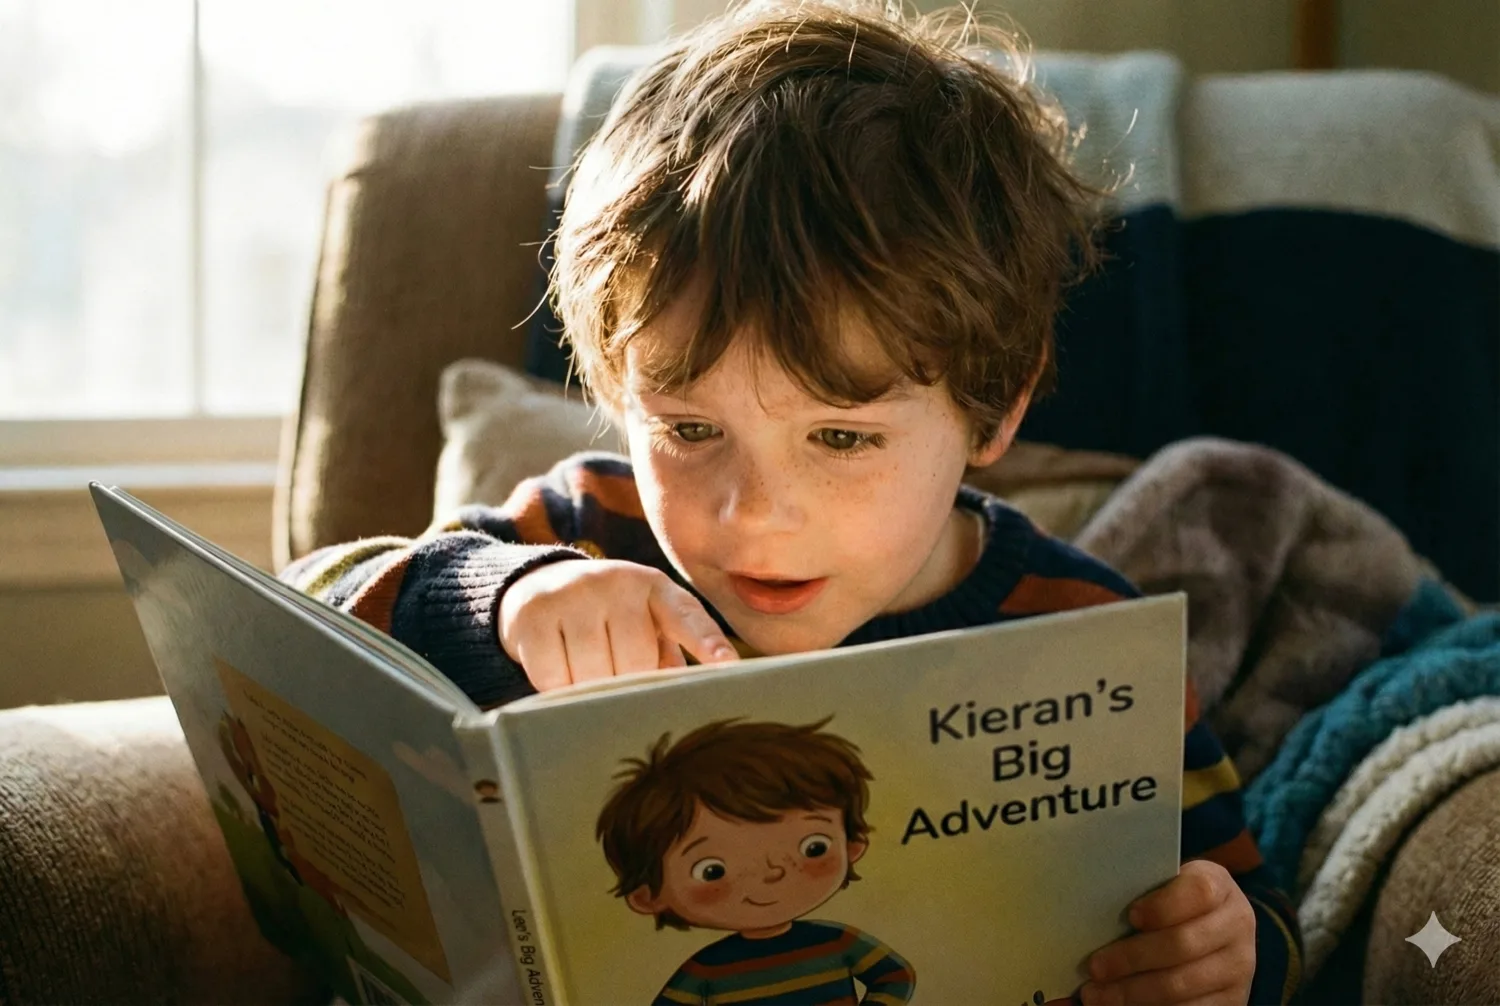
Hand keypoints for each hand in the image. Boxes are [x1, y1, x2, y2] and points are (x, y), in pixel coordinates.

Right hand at [499, 559, 738, 690]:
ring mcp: (574, 593)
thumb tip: (688, 697)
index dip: (708, 643)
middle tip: (615, 677)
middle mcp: (618, 582)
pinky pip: (552, 676)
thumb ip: (670, 657)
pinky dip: (556, 686)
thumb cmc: (608, 619)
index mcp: (656, 588)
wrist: (538, 586)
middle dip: (627, 685)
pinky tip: (557, 663)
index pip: (687, 618)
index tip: (728, 667)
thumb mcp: (644, 624)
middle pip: (635, 662)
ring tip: (585, 669)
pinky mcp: (534, 612)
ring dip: (589, 688)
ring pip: (592, 674)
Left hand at [1079, 859, 1255, 1005]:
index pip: (1198, 892)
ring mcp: (1239, 966)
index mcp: (1220, 886)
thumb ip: (1145, 891)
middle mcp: (1237, 925)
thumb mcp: (1170, 886)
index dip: (1163, 906)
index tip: (1131, 916)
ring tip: (1096, 994)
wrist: (1219, 931)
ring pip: (1182, 984)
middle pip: (1182, 944)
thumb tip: (1095, 909)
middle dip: (1132, 958)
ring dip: (1133, 992)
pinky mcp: (1234, 999)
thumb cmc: (1177, 903)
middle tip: (1094, 967)